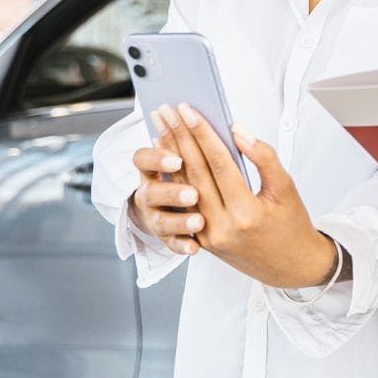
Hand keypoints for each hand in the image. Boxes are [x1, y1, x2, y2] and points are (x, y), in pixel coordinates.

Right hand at [130, 135, 201, 256]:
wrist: (206, 211)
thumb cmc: (204, 175)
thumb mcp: (197, 155)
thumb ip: (206, 142)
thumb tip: (235, 130)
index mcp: (154, 168)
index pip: (143, 160)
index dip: (157, 157)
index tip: (177, 160)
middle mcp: (151, 193)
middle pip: (152, 193)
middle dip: (172, 193)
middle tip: (193, 195)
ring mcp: (158, 218)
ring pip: (161, 222)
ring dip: (178, 221)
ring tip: (199, 221)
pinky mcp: (170, 239)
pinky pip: (172, 245)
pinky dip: (182, 245)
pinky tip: (195, 247)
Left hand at [158, 103, 339, 289]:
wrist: (291, 265)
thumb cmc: (292, 226)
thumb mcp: (286, 187)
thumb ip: (263, 156)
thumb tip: (237, 131)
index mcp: (246, 212)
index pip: (218, 163)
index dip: (202, 134)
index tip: (189, 111)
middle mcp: (222, 226)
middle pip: (195, 173)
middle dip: (179, 137)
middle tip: (168, 111)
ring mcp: (208, 236)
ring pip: (184, 189)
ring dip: (170, 155)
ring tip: (161, 128)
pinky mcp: (202, 240)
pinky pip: (184, 204)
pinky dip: (174, 179)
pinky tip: (167, 159)